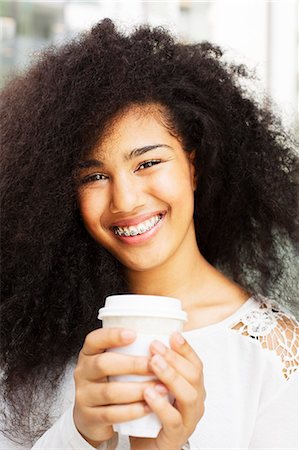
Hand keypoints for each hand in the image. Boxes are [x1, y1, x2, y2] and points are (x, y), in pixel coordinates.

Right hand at [73, 328, 154, 446]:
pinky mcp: (89, 418)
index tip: (134, 334)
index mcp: (88, 353)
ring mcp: (84, 396)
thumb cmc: (111, 381)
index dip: (112, 335)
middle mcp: (82, 372)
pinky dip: (132, 411)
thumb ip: (130, 351)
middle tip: (156, 365)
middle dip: (132, 364)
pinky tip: (149, 407)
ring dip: (137, 390)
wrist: (92, 417)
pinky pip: (111, 414)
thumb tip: (166, 336)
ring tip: (160, 388)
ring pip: (109, 392)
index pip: (94, 339)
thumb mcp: (113, 363)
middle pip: (102, 364)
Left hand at [130, 332, 204, 449]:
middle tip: (155, 346)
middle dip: (174, 358)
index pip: (196, 363)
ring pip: (188, 395)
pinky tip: (148, 393)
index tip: (172, 334)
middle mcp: (196, 402)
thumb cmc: (151, 412)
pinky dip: (161, 405)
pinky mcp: (176, 436)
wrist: (147, 447)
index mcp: (193, 387)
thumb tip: (144, 336)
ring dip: (170, 376)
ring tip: (153, 363)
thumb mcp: (157, 385)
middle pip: (193, 376)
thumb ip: (156, 366)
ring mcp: (188, 420)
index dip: (186, 348)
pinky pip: (173, 420)